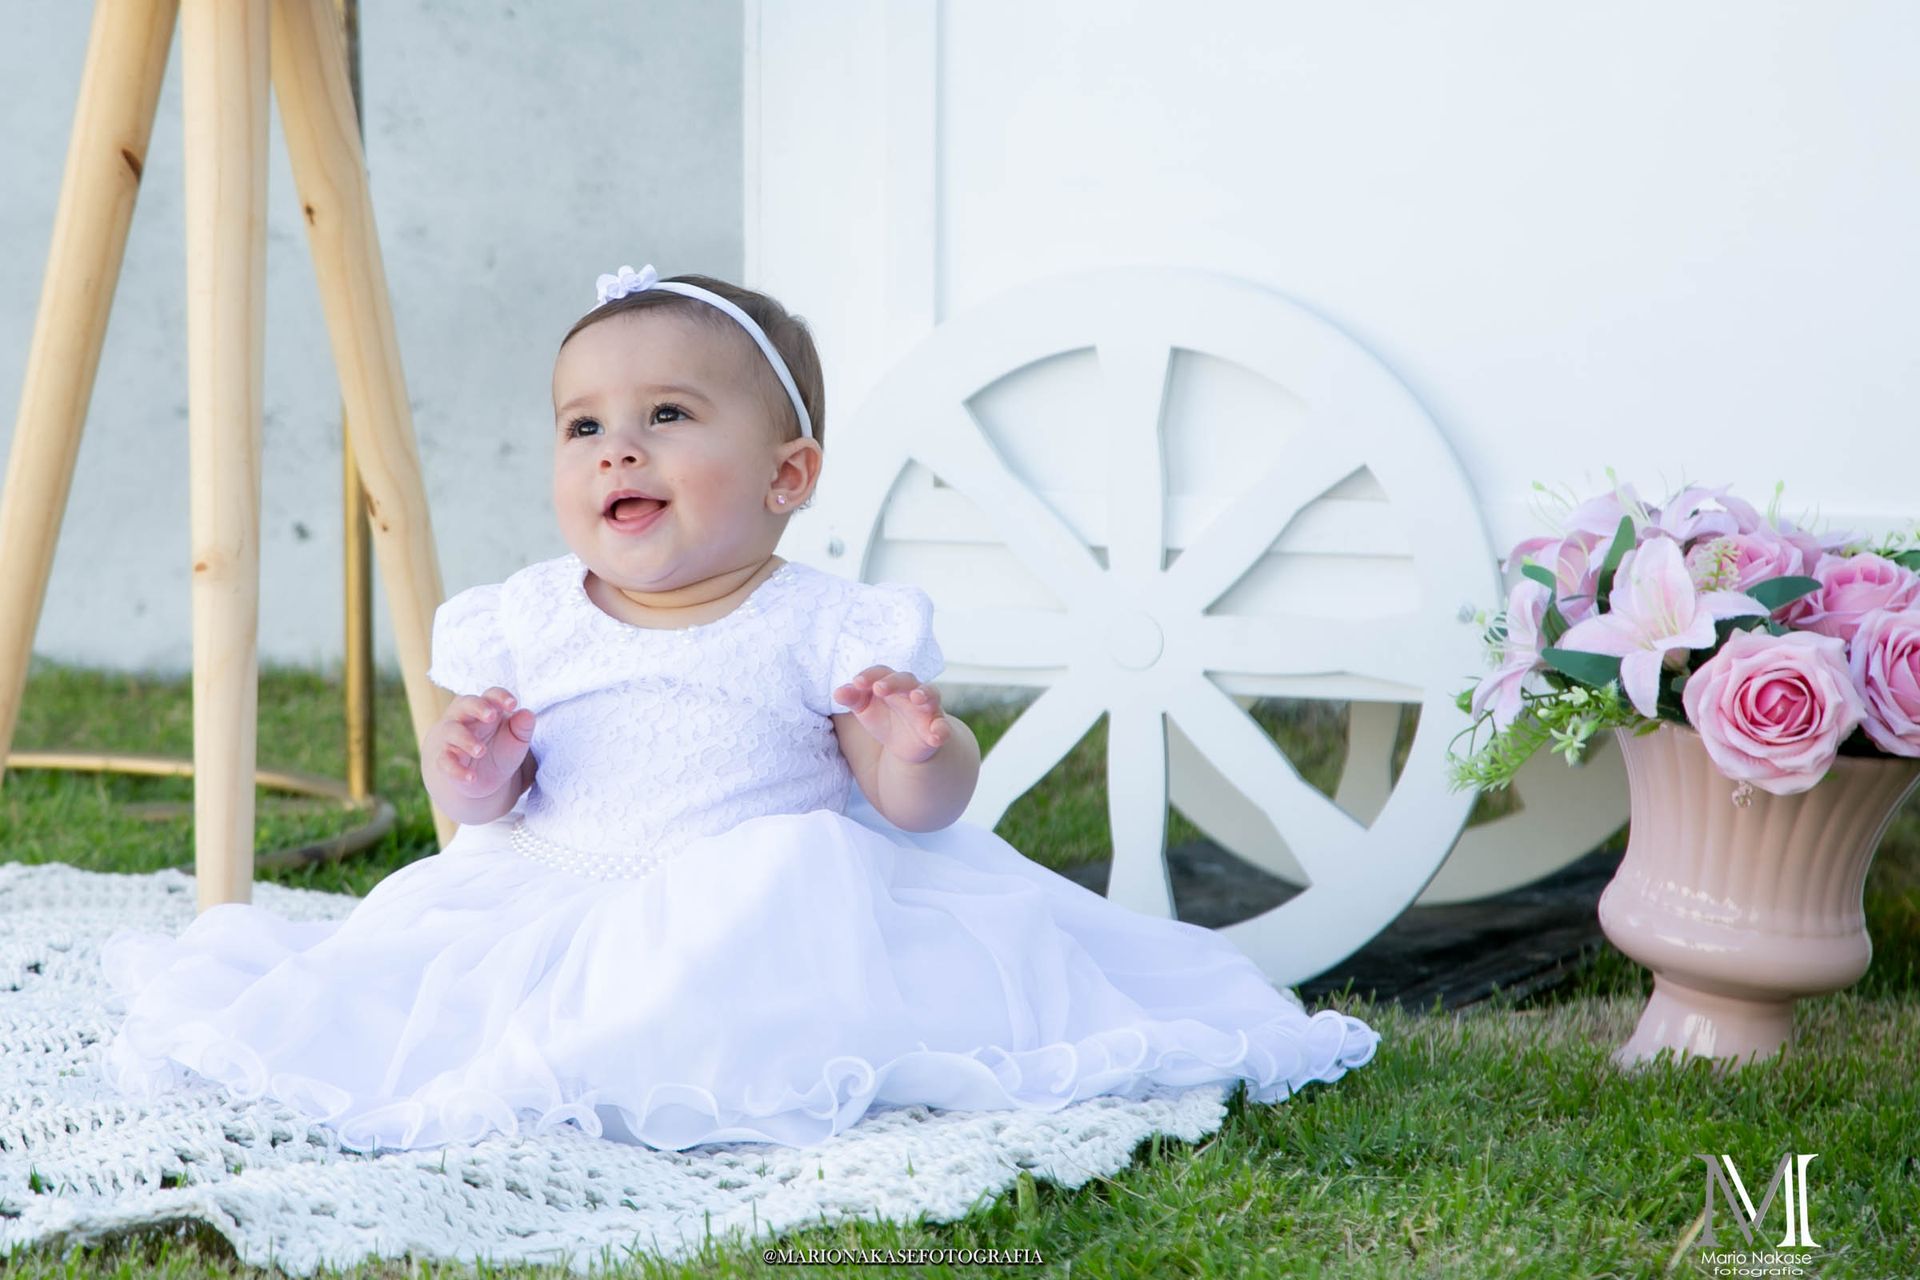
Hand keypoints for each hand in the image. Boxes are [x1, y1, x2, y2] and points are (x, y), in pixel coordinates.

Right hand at [431, 687, 534, 799]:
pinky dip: (456, 769)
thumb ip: (523, 727)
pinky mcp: (444, 759)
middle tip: (491, 715)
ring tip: (481, 751)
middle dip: (478, 707)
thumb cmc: (498, 748)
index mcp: (486, 708)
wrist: (478, 775)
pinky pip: (445, 761)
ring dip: (466, 740)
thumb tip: (528, 714)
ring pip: (453, 731)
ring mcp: (452, 738)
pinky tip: (471, 777)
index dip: (501, 697)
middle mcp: (465, 718)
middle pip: (467, 703)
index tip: (513, 705)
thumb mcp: (516, 739)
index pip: (491, 695)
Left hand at [834, 666, 950, 764]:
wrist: (905, 744)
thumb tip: (837, 692)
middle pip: (905, 679)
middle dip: (894, 682)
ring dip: (924, 693)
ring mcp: (927, 708)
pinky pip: (942, 726)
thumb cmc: (884, 718)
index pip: (881, 672)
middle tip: (879, 688)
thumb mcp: (865, 709)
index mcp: (891, 683)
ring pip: (930, 694)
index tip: (856, 683)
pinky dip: (941, 730)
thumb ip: (853, 699)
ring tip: (916, 697)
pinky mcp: (936, 727)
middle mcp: (911, 690)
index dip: (869, 676)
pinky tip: (936, 735)